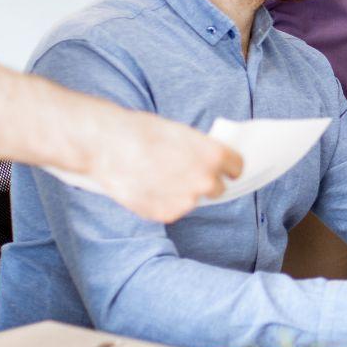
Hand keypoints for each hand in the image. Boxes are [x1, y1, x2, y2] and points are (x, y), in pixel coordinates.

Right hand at [87, 108, 243, 222]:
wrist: (109, 146)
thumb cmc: (142, 132)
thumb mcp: (180, 133)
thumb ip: (198, 151)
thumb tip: (205, 161)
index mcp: (215, 155)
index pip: (237, 168)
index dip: (227, 167)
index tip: (221, 168)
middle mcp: (206, 180)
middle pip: (217, 188)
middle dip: (205, 182)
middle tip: (184, 174)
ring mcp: (187, 200)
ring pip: (192, 200)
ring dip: (182, 193)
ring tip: (157, 177)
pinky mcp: (168, 214)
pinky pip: (172, 210)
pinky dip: (163, 203)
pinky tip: (147, 188)